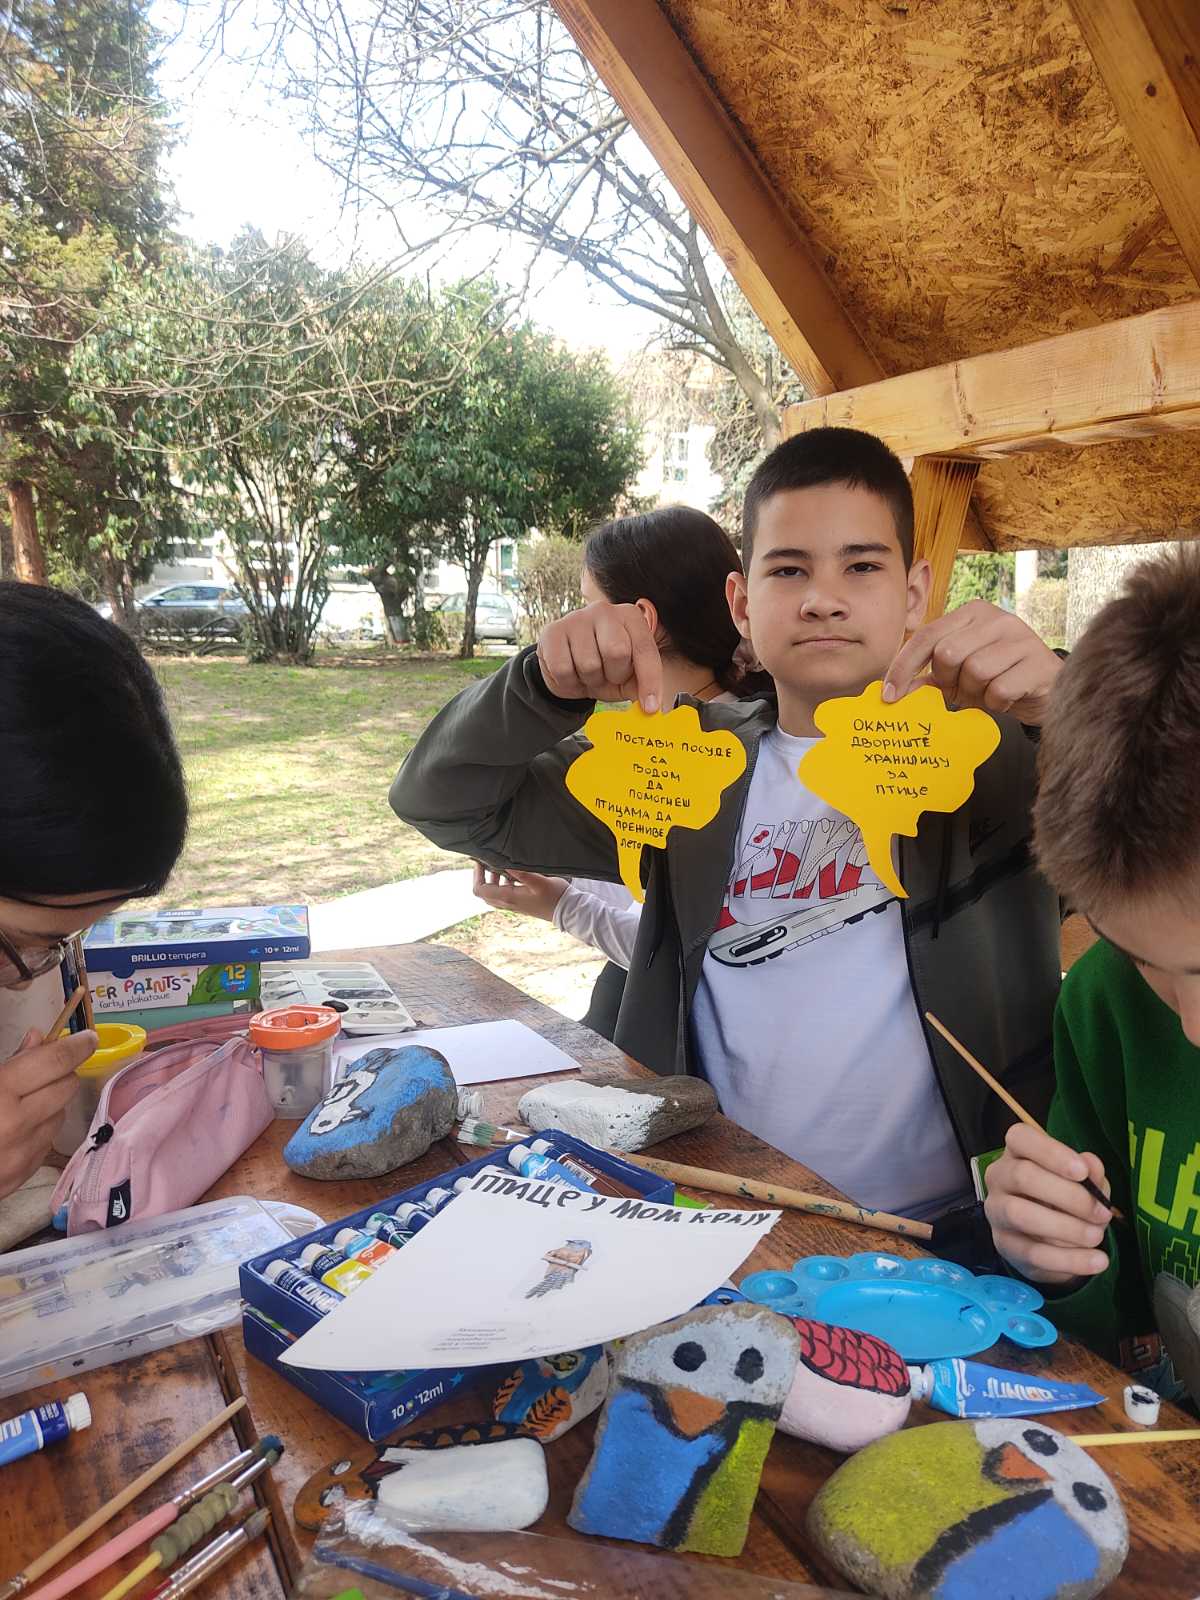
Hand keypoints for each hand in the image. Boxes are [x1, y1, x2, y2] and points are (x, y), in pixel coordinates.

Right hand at [0, 1026, 96, 1198]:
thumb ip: (8, 1062)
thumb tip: (39, 1039)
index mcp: (0, 1094)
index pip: (55, 1061)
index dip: (76, 1046)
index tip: (87, 1038)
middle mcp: (17, 1125)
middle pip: (66, 1087)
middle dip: (61, 1073)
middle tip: (45, 1068)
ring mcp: (21, 1155)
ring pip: (59, 1116)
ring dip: (49, 1103)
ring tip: (20, 1101)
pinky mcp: (21, 1176)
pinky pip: (45, 1143)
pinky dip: (38, 1131)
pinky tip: (14, 1129)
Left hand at [473, 862, 568, 922]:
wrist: (567, 912)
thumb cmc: (554, 896)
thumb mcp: (539, 881)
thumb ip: (521, 872)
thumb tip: (504, 863)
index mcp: (508, 898)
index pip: (480, 889)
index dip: (476, 875)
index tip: (480, 862)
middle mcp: (507, 903)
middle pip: (484, 892)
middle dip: (483, 876)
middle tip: (488, 862)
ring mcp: (514, 905)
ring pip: (493, 894)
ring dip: (493, 880)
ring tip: (500, 866)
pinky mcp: (520, 904)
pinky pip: (503, 895)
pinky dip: (502, 884)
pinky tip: (513, 874)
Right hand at [536, 602, 661, 713]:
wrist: (568, 667)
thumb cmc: (604, 667)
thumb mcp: (628, 677)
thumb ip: (641, 686)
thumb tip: (651, 706)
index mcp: (630, 617)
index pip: (645, 648)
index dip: (649, 680)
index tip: (650, 707)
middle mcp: (604, 610)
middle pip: (617, 651)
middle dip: (614, 674)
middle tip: (609, 676)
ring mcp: (576, 618)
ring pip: (588, 664)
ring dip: (590, 679)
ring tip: (588, 673)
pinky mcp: (551, 631)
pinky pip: (562, 669)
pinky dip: (568, 681)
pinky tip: (570, 672)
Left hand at [883, 599, 1061, 723]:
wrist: (1046, 690)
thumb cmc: (997, 678)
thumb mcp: (959, 675)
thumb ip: (928, 678)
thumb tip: (892, 692)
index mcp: (972, 613)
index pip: (926, 635)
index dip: (903, 666)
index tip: (889, 695)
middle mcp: (997, 618)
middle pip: (948, 653)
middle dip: (948, 680)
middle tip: (960, 690)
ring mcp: (1021, 637)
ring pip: (975, 670)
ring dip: (975, 692)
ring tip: (987, 692)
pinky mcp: (1038, 662)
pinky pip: (1000, 689)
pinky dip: (996, 702)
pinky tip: (1006, 698)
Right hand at [984, 1122, 1112, 1284]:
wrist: (1050, 1239)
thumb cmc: (1065, 1197)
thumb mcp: (1084, 1182)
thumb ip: (1090, 1173)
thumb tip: (1091, 1165)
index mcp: (1017, 1152)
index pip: (1021, 1138)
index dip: (1051, 1152)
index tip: (1082, 1171)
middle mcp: (999, 1177)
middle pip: (1022, 1176)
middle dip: (1068, 1196)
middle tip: (1102, 1213)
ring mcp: (997, 1211)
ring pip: (1021, 1215)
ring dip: (1066, 1228)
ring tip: (1097, 1236)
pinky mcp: (1003, 1245)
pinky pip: (1033, 1253)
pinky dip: (1070, 1259)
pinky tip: (1096, 1261)